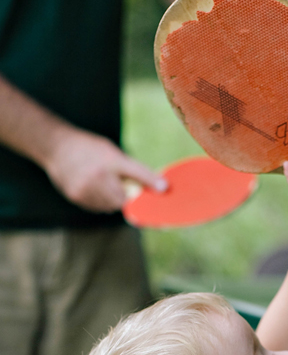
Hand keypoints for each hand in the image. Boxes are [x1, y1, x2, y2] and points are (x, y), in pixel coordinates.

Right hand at [44, 126, 166, 211]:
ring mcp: (87, 187)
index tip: (164, 189)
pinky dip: (101, 203)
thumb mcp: (111, 151)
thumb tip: (153, 185)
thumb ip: (129, 168)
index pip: (136, 171)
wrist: (56, 147)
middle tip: (122, 189)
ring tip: (104, 185)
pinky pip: (98, 208)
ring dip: (113, 201)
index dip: (150, 181)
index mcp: (111, 159)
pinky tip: (93, 189)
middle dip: (126, 197)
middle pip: (123, 199)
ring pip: (111, 206)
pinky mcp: (77, 196)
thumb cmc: (89, 149)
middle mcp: (99, 174)